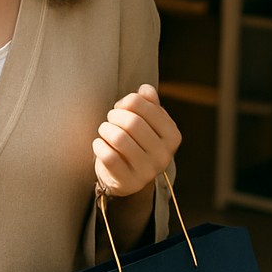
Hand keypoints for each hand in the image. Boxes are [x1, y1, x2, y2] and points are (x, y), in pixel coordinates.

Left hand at [92, 83, 180, 197]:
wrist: (124, 174)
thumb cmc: (134, 140)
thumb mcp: (145, 121)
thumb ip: (147, 103)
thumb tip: (146, 89)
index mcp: (172, 136)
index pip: (147, 106)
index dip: (128, 101)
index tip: (122, 106)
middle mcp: (164, 155)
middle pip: (132, 122)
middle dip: (115, 115)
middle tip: (111, 118)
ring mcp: (147, 171)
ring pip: (119, 139)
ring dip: (105, 129)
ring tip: (105, 130)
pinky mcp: (128, 181)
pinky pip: (108, 156)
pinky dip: (98, 145)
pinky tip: (100, 144)